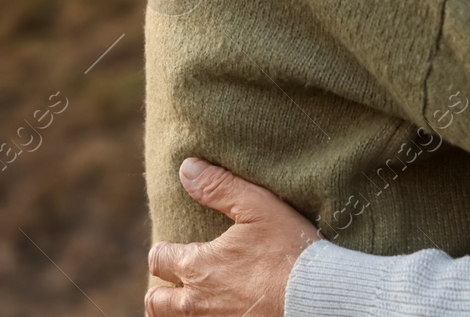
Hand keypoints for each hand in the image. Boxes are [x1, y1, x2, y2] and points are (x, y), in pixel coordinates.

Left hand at [145, 158, 319, 316]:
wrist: (314, 296)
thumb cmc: (289, 249)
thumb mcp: (259, 208)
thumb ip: (220, 187)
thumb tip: (187, 168)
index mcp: (196, 266)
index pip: (158, 259)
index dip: (163, 251)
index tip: (174, 247)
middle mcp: (195, 301)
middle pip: (156, 302)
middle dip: (161, 290)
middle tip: (176, 280)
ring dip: (175, 311)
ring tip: (190, 301)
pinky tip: (217, 312)